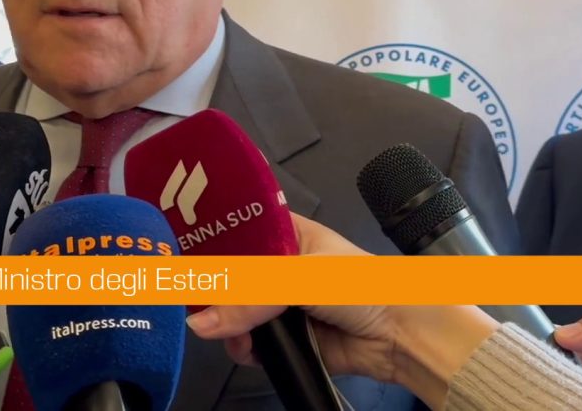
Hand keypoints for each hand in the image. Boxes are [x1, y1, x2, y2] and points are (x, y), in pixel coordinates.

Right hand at [186, 214, 496, 407]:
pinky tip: (252, 350)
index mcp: (284, 232)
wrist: (403, 334)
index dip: (205, 244)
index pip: (232, 231)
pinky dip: (245, 349)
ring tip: (236, 335)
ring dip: (228, 327)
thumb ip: (249, 299)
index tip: (178, 258)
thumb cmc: (365, 285)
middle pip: (228, 277)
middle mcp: (278, 265)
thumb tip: (201, 321)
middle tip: (198, 305)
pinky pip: (250, 343)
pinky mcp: (286, 337)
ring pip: (233, 313)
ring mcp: (280, 303)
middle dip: (213, 295)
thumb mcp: (300, 278)